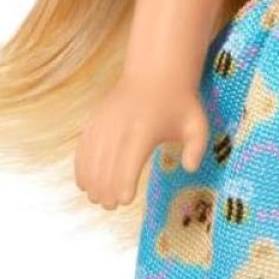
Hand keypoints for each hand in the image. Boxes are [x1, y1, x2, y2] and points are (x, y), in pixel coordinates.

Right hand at [74, 73, 209, 208]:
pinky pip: (82, 148)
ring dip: (92, 183)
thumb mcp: (196, 123)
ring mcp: (104, 123)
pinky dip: (81, 168)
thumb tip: (189, 169)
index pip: (127, 165)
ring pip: (90, 160)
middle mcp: (120, 127)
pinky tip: (85, 183)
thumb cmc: (178, 103)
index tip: (126, 200)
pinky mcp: (95, 120)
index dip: (122, 187)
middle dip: (106, 191)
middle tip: (112, 206)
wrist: (156, 73)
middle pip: (105, 168)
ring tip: (99, 198)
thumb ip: (197, 148)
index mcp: (145, 130)